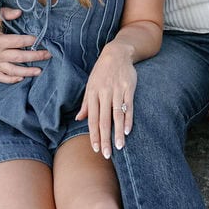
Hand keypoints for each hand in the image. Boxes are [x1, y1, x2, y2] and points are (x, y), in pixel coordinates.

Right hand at [0, 10, 50, 82]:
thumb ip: (5, 13)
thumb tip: (19, 13)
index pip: (18, 42)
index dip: (31, 40)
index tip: (41, 39)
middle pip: (19, 58)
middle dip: (35, 56)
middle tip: (48, 54)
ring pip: (13, 71)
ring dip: (27, 72)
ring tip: (39, 71)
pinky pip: (1, 78)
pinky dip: (11, 80)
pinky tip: (21, 78)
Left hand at [75, 41, 135, 158]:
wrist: (116, 53)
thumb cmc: (101, 71)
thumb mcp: (90, 85)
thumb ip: (86, 103)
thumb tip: (79, 119)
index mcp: (92, 93)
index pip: (92, 118)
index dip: (94, 135)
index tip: (96, 149)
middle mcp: (104, 93)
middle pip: (104, 120)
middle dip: (105, 138)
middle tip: (106, 154)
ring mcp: (117, 90)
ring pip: (117, 115)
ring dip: (118, 132)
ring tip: (119, 146)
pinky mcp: (129, 88)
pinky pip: (129, 106)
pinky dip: (128, 119)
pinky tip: (128, 131)